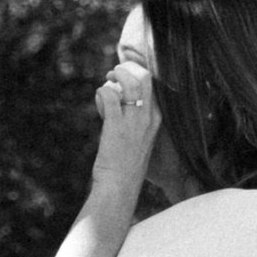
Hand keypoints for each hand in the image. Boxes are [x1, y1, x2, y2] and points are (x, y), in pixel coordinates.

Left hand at [90, 60, 154, 210]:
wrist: (120, 185)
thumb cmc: (127, 165)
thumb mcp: (139, 140)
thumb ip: (134, 123)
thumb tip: (118, 105)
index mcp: (157, 120)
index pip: (153, 87)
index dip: (138, 77)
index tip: (126, 79)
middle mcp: (149, 117)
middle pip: (145, 79)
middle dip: (129, 71)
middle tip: (115, 74)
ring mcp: (134, 121)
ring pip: (130, 83)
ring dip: (117, 75)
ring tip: (108, 78)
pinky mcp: (116, 125)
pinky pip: (109, 95)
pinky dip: (102, 92)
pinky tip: (99, 97)